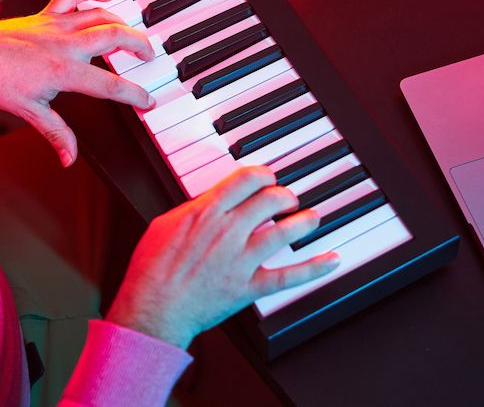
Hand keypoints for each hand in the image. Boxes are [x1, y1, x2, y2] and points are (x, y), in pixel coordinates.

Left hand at [0, 0, 154, 166]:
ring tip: (135, 34)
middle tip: (150, 56)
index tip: (147, 100)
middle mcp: (65, 44)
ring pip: (100, 15)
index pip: (109, 84)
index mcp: (63, 71)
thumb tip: (70, 157)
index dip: (134, 94)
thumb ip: (56, 133)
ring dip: (123, 22)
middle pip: (114, 36)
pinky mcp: (46, 15)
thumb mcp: (28, 112)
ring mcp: (56, 26)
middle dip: (139, 45)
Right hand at [106, 167, 340, 348]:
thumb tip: (209, 201)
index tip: (268, 178)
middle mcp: (229, 231)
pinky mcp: (249, 287)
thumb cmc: (151, 270)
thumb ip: (193, 209)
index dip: (264, 174)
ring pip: (286, 231)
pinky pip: (289, 276)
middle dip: (285, 195)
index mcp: (207, 212)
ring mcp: (242, 260)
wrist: (152, 309)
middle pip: (271, 199)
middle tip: (288, 199)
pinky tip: (331, 260)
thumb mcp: (165, 224)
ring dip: (305, 221)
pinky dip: (315, 268)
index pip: (247, 178)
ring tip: (311, 218)